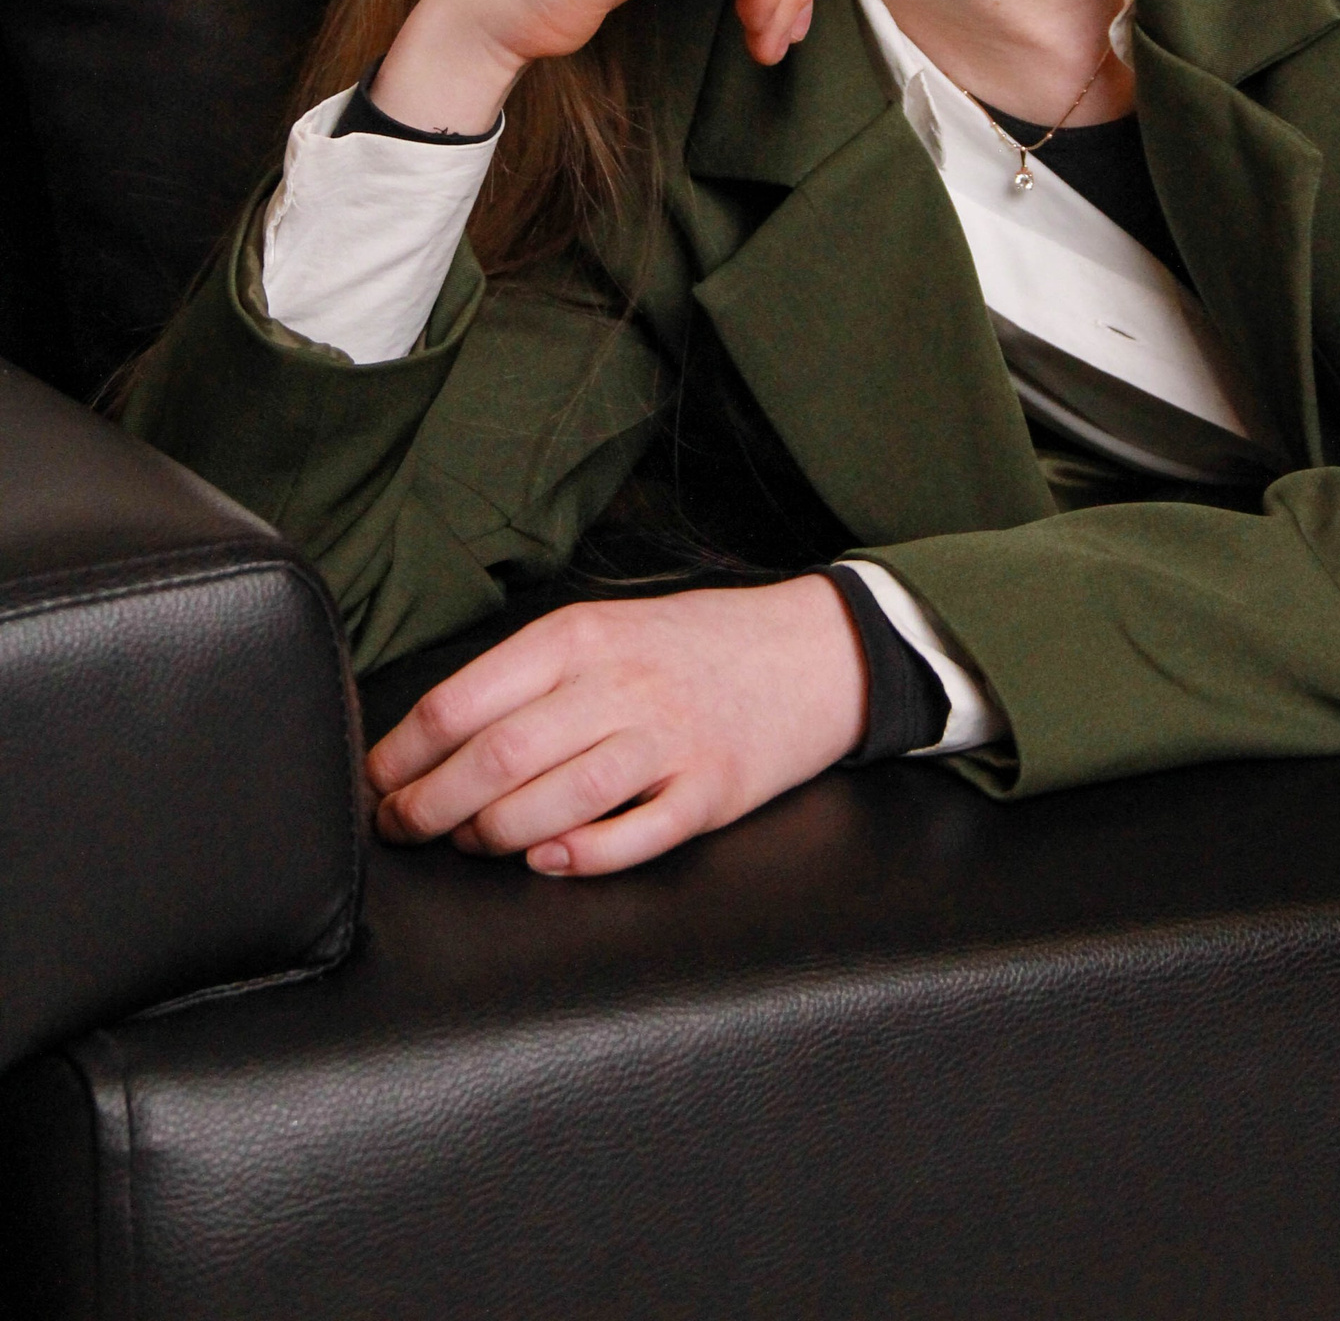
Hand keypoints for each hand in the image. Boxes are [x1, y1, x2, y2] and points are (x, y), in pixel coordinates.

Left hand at [365, 577, 869, 875]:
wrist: (813, 650)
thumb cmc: (694, 645)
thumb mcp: (608, 629)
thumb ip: (532, 674)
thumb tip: (434, 735)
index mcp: (580, 637)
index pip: (462, 702)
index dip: (402, 755)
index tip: (377, 786)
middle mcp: (620, 683)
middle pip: (496, 757)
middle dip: (430, 807)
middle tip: (402, 830)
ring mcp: (669, 739)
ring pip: (556, 800)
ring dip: (493, 835)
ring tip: (470, 845)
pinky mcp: (712, 790)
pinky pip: (636, 835)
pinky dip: (582, 856)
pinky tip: (550, 861)